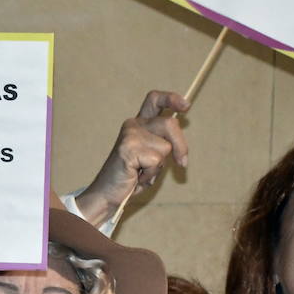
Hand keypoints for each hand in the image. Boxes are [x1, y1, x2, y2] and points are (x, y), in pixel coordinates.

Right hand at [75, 89, 190, 225]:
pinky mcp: (128, 149)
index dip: (172, 99)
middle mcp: (133, 125)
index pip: (155, 99)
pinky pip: (156, 162)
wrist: (107, 194)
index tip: (186, 107)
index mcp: (138, 124)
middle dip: (180, 145)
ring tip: (142, 171)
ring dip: (159, 165)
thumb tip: (180, 145)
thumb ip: (163, 143)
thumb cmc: (130, 177)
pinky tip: (137, 176)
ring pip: (165, 146)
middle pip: (170, 124)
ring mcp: (130, 136)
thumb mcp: (151, 156)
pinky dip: (151, 174)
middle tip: (182, 162)